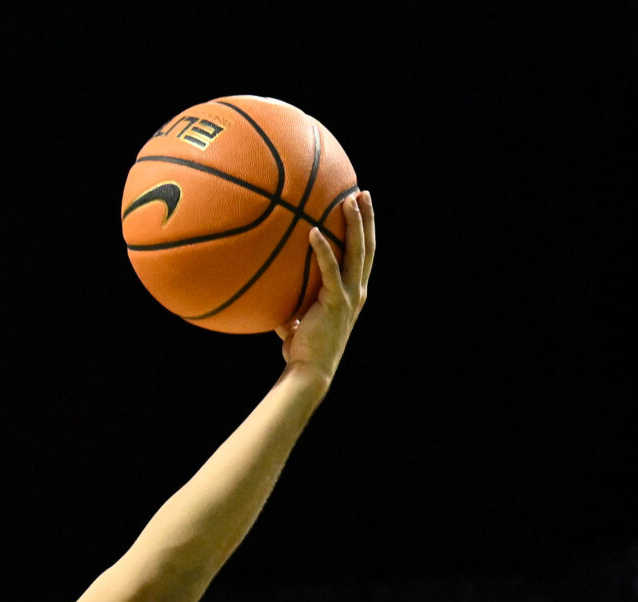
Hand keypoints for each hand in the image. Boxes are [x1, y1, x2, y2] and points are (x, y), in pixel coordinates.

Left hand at [279, 189, 374, 380]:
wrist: (310, 371)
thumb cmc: (303, 349)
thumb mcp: (298, 321)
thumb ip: (290, 307)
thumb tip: (270, 299)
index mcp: (352, 293)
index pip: (363, 256)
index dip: (365, 231)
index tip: (361, 208)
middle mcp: (357, 291)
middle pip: (368, 247)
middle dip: (367, 218)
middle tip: (363, 193)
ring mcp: (349, 296)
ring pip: (358, 252)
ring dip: (355, 223)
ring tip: (350, 199)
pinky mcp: (336, 302)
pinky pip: (330, 270)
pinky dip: (324, 249)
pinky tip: (313, 231)